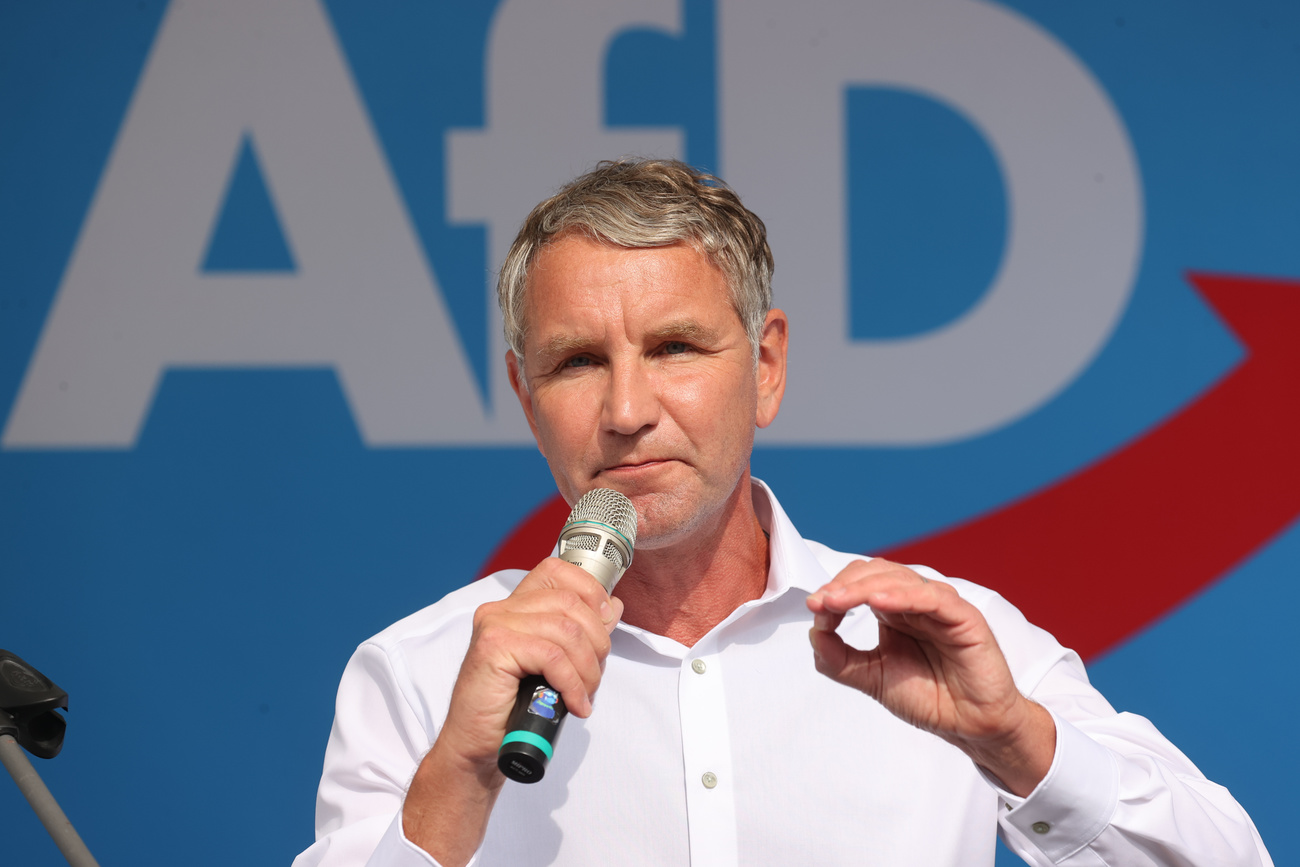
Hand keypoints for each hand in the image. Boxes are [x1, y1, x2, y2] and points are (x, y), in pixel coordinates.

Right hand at [404, 558, 622, 865]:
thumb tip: (613, 605)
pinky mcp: (493, 647)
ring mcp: (495, 625)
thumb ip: (580, 633)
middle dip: (597, 643)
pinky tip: (574, 705)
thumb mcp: (555, 666)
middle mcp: (501, 609)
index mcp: (515, 607)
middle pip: (571, 603)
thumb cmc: (512, 710)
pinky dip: (572, 683)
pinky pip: (552, 656)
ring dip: (587, 669)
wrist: (476, 748)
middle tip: (593, 678)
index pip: (557, 571)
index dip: (589, 590)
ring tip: (584, 696)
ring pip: (566, 631)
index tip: (603, 623)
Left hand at [806, 559, 1053, 795]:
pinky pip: (933, 598)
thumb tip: (814, 632)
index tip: (814, 606)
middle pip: (877, 574)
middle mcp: (916, 603)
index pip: (861, 583)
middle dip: (845, 585)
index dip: (836, 589)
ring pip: (901, 580)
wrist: (969, 726)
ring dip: (864, 588)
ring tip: (839, 600)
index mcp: (895, 611)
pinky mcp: (965, 618)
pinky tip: (879, 603)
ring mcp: (940, 607)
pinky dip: (904, 596)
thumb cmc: (930, 698)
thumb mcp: (871, 678)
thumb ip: (839, 658)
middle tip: (822, 601)